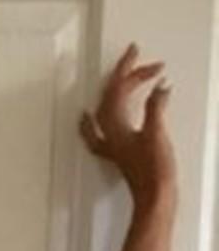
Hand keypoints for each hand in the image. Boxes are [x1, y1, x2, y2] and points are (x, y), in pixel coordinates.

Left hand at [79, 43, 176, 211]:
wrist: (154, 198)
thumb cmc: (154, 172)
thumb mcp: (157, 133)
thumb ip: (156, 106)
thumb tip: (159, 87)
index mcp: (115, 126)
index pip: (117, 89)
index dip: (128, 69)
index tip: (136, 52)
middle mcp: (109, 135)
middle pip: (111, 96)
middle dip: (126, 76)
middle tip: (142, 61)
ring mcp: (112, 145)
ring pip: (106, 109)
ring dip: (116, 90)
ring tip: (126, 76)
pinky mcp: (120, 153)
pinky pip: (99, 131)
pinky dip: (94, 120)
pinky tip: (91, 118)